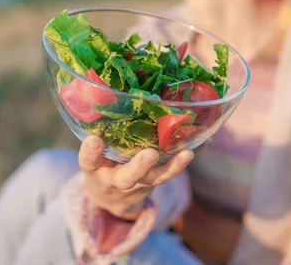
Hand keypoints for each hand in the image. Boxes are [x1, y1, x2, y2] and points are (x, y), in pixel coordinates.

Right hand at [78, 135, 193, 220]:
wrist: (111, 196)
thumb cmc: (100, 161)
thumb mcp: (92, 152)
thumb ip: (98, 132)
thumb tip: (108, 94)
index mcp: (95, 168)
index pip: (88, 161)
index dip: (90, 152)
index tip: (94, 139)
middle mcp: (115, 178)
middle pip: (127, 177)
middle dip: (139, 167)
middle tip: (150, 155)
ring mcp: (137, 182)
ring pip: (154, 178)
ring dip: (172, 167)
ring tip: (187, 154)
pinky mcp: (154, 181)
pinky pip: (170, 172)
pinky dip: (185, 158)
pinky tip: (201, 143)